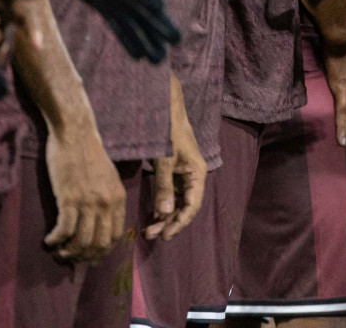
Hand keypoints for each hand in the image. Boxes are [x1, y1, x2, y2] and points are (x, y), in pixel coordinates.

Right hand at [43, 119, 126, 261]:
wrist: (76, 134)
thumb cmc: (89, 154)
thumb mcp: (109, 177)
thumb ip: (107, 199)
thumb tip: (100, 222)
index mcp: (118, 198)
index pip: (115, 235)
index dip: (102, 251)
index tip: (90, 257)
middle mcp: (106, 203)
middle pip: (99, 243)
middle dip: (85, 256)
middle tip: (72, 259)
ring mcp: (88, 202)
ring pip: (81, 241)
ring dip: (68, 252)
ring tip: (58, 251)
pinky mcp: (69, 198)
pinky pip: (64, 230)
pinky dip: (56, 240)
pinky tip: (49, 240)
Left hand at [145, 74, 206, 240]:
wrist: (166, 110)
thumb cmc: (168, 132)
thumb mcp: (164, 159)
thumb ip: (164, 186)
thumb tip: (164, 214)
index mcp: (197, 173)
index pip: (192, 205)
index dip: (180, 222)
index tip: (165, 235)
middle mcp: (193, 177)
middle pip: (184, 207)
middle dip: (169, 223)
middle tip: (150, 236)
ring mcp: (182, 176)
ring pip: (176, 203)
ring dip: (164, 217)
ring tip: (148, 231)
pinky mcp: (173, 173)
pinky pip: (169, 195)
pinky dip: (161, 206)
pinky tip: (151, 215)